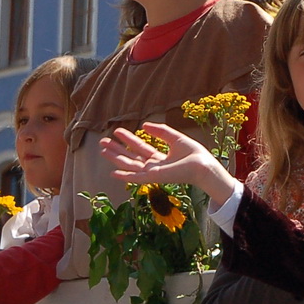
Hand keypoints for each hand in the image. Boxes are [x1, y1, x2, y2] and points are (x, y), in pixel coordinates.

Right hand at [100, 124, 236, 202]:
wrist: (202, 166)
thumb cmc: (194, 154)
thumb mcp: (175, 138)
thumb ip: (160, 131)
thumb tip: (144, 125)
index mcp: (160, 158)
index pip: (140, 148)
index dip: (129, 139)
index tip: (117, 131)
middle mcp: (154, 166)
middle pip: (131, 157)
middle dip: (117, 149)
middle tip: (102, 141)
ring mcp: (152, 173)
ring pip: (129, 165)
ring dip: (115, 158)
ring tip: (102, 150)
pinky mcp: (153, 178)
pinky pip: (135, 177)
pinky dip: (124, 176)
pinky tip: (112, 172)